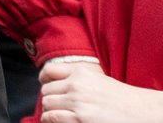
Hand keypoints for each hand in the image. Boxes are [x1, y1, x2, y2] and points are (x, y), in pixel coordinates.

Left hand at [40, 61, 162, 122]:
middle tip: (58, 107)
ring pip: (47, 104)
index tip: (46, 87)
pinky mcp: (79, 119)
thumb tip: (56, 86)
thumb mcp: (99, 81)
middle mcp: (77, 85)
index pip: (49, 71)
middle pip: (46, 91)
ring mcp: (77, 102)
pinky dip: (51, 120)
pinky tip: (58, 122)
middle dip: (50, 99)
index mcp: (81, 73)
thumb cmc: (124, 101)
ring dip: (50, 112)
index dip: (44, 80)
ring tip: (60, 117)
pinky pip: (51, 117)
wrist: (143, 113)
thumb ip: (78, 81)